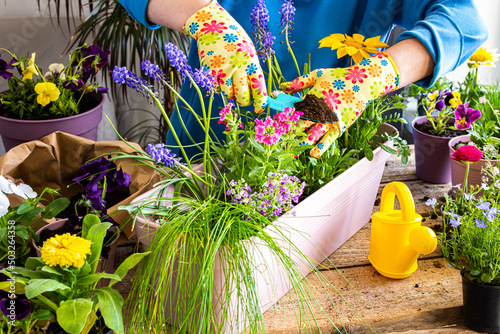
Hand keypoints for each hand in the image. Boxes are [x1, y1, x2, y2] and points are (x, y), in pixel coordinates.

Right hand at [183, 1, 266, 112]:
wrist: (214, 26)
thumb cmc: (235, 42)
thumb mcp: (249, 53)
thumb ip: (252, 72)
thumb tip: (256, 95)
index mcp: (252, 63)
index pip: (258, 89)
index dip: (260, 103)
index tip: (259, 109)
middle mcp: (239, 67)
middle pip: (242, 97)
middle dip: (243, 101)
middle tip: (243, 99)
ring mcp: (223, 69)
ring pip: (228, 94)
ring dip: (229, 91)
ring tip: (229, 79)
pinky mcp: (210, 70)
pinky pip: (215, 88)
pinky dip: (217, 85)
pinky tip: (219, 73)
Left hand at [280, 52, 399, 156]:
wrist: (362, 83)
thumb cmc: (338, 77)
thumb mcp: (317, 75)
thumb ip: (298, 83)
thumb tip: (281, 86)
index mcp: (310, 98)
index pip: (292, 111)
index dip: (282, 118)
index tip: (275, 124)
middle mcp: (318, 112)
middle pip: (299, 126)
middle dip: (288, 133)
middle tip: (279, 140)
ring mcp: (329, 121)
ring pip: (311, 136)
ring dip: (300, 143)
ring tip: (291, 149)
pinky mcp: (339, 127)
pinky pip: (328, 140)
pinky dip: (320, 148)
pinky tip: (312, 154)